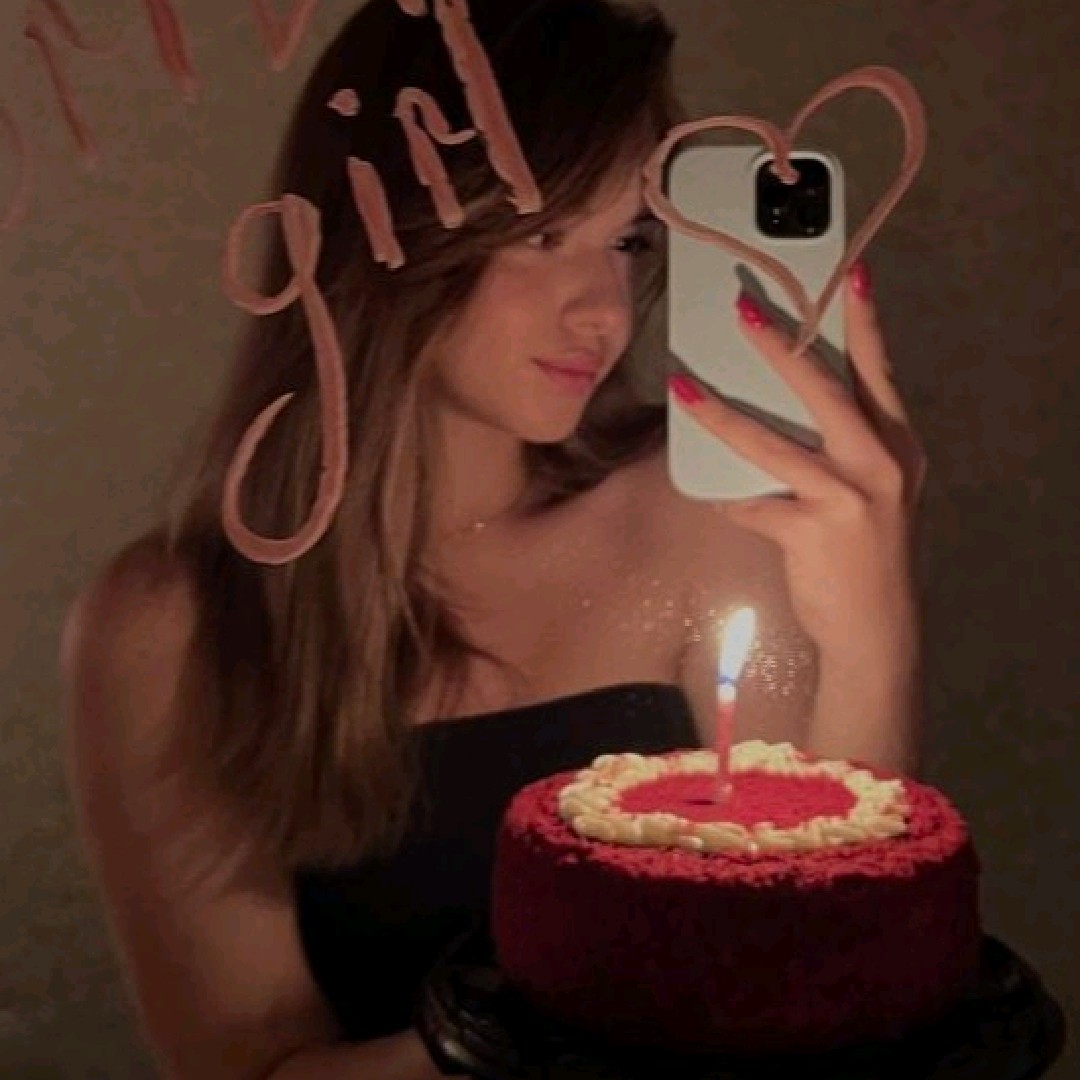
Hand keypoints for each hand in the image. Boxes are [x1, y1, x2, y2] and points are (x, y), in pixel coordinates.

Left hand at [668, 261, 927, 657]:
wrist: (876, 627)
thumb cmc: (867, 552)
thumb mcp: (875, 491)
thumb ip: (843, 449)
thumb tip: (774, 411)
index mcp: (897, 445)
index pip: (879, 372)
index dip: (864, 323)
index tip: (851, 273)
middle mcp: (880, 464)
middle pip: (826, 392)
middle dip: (783, 347)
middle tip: (743, 309)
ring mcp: (849, 498)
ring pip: (775, 446)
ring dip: (723, 416)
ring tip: (684, 388)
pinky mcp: (814, 532)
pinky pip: (753, 506)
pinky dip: (725, 499)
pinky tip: (702, 492)